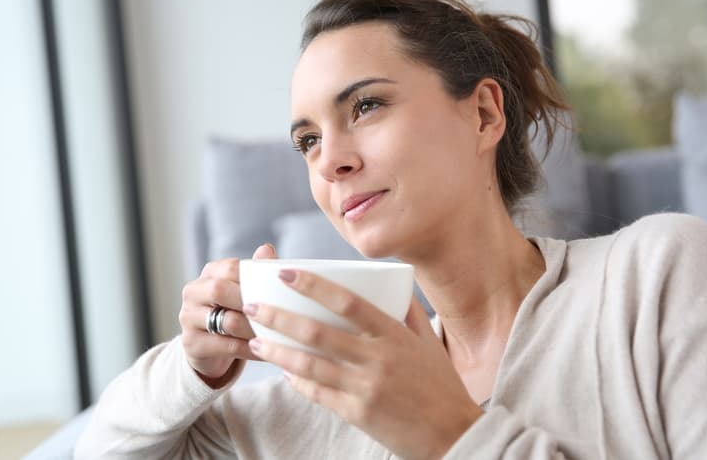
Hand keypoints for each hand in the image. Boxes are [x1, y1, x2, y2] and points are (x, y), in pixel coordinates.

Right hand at [178, 243, 276, 386]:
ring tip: (278, 334)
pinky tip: (268, 351)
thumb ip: (256, 271)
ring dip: (255, 329)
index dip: (255, 278)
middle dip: (252, 302)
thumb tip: (268, 249)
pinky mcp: (191, 343)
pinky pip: (226, 346)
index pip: (231, 267)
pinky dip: (251, 349)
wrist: (209, 349)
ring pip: (227, 321)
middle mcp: (193, 292)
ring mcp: (188, 318)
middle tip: (279, 313)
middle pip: (221, 290)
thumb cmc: (233, 312)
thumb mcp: (244, 291)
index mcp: (209, 274)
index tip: (280, 289)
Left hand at [244, 269, 482, 459]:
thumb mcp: (428, 342)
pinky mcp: (357, 413)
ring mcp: (365, 388)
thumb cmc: (441, 384)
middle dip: (280, 317)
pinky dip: (297, 380)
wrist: (453, 435)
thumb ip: (408, 311)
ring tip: (255, 339)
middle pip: (317, 332)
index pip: (347, 301)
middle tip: (254, 306)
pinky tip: (282, 370)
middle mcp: (377, 359)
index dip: (313, 285)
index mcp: (393, 335)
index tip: (285, 272)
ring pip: (309, 365)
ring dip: (278, 351)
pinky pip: (318, 393)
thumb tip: (391, 283)